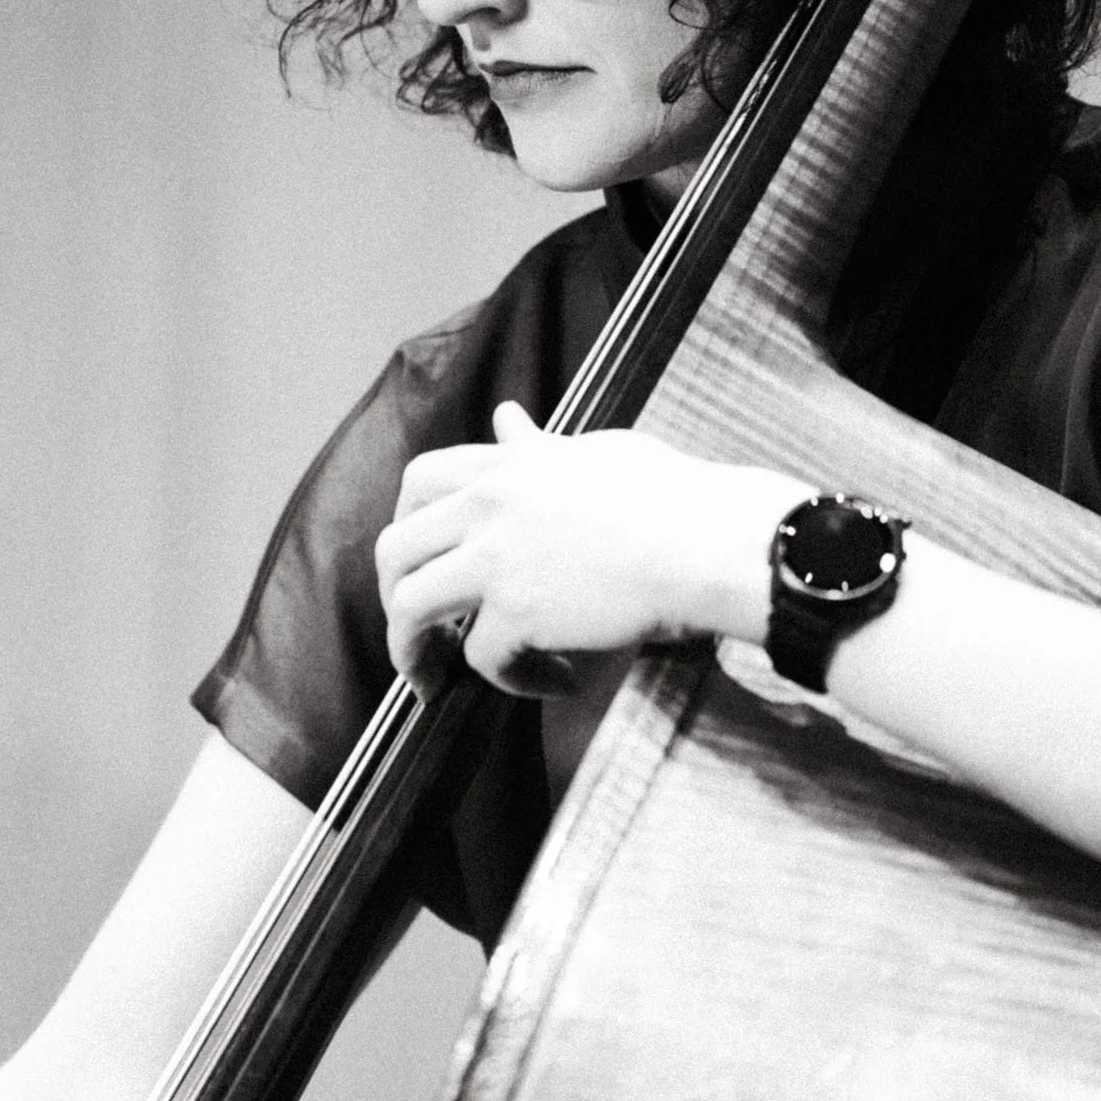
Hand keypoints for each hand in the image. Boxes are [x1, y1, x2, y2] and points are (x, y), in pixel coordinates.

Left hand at [375, 403, 810, 698]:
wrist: (708, 541)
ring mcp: (497, 559)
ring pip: (409, 606)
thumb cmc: (673, 495)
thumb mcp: (597, 451)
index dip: (407, 522)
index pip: (420, 480)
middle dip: (392, 594)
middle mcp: (488, 506)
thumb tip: (507, 418)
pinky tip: (551, 682)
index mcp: (507, 466)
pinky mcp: (518, 612)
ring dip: (413, 650)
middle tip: (416, 630)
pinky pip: (481, 657)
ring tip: (435, 678)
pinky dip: (509, 680)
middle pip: (394, 548)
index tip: (422, 556)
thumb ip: (540, 447)